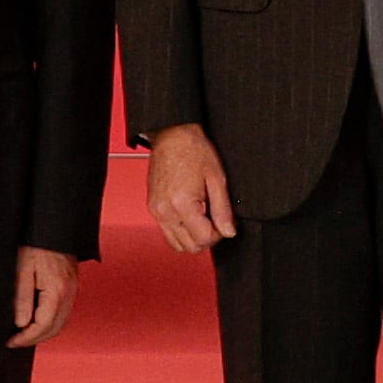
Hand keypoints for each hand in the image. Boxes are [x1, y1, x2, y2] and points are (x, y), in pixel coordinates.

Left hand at [10, 244, 82, 347]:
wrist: (55, 227)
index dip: (25, 338)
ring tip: (24, 334)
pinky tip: (37, 320)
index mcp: (56, 291)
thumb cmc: (36, 245)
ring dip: (43, 333)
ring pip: (61, 323)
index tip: (11, 342)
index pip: (42, 326)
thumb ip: (22, 299)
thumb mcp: (22, 270)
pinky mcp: (71, 287)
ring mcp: (73, 291)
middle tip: (15, 341)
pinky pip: (63, 313)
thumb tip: (21, 324)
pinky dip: (51, 322)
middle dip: (34, 340)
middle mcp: (69, 294)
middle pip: (54, 329)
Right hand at [147, 124, 236, 254]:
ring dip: (193, 237)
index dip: (220, 234)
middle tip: (215, 221)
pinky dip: (181, 230)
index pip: (204, 238)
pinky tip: (191, 215)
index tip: (224, 222)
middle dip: (207, 238)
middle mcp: (165, 211)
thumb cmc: (193, 150)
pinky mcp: (153, 208)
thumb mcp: (217, 179)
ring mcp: (156, 211)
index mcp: (182, 204)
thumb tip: (228, 231)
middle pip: (189, 246)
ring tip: (203, 218)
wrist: (173, 136)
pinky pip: (168, 232)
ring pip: (177, 244)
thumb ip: (223, 209)